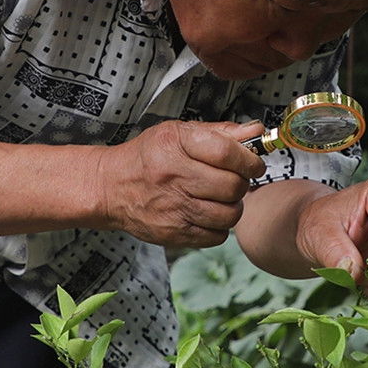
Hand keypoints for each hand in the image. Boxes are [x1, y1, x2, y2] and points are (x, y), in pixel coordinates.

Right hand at [97, 120, 265, 248]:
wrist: (110, 187)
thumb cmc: (148, 157)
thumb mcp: (178, 133)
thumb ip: (220, 132)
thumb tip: (256, 131)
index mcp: (176, 145)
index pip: (227, 152)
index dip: (250, 159)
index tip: (253, 163)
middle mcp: (174, 176)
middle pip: (233, 186)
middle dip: (242, 183)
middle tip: (234, 180)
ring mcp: (174, 208)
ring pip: (229, 214)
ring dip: (233, 207)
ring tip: (222, 199)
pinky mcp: (174, 233)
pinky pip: (217, 236)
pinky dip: (219, 227)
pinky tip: (208, 214)